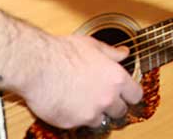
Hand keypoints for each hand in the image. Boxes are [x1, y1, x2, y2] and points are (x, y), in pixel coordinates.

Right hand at [20, 34, 142, 130]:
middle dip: (113, 106)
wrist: (36, 66)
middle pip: (120, 111)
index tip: (126, 94)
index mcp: (116, 79)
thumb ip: (112, 53)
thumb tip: (124, 53)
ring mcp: (89, 113)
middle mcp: (106, 98)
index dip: (130, 95)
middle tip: (101, 97)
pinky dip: (75, 117)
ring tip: (82, 100)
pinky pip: (78, 125)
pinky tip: (67, 104)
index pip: (136, 96)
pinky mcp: (71, 123)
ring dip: (94, 113)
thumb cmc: (63, 52)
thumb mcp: (93, 46)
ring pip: (100, 120)